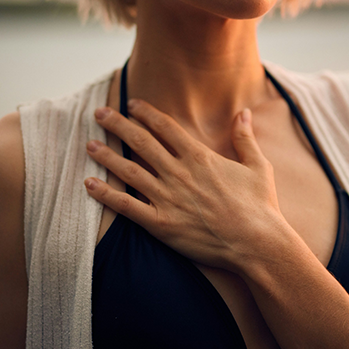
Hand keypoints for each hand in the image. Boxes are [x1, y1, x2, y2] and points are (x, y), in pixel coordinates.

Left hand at [84, 99, 285, 269]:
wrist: (257, 244)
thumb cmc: (260, 206)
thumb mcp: (258, 166)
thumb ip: (245, 137)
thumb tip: (244, 112)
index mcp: (199, 157)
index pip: (165, 127)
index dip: (145, 113)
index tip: (131, 104)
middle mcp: (179, 173)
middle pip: (141, 142)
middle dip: (118, 125)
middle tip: (99, 113)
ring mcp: (168, 198)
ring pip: (129, 171)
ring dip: (106, 155)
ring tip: (89, 144)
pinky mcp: (161, 224)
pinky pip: (126, 206)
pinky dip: (105, 194)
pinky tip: (89, 184)